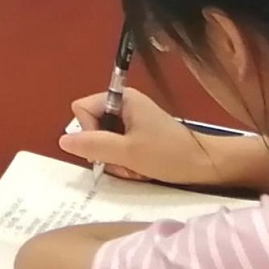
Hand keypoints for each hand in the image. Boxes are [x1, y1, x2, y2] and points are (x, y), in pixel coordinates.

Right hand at [58, 87, 268, 190]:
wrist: (205, 165)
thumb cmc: (168, 154)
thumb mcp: (127, 152)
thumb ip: (93, 145)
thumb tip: (63, 140)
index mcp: (123, 99)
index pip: (82, 109)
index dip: (88, 131)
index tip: (106, 147)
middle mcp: (125, 105)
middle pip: (93, 126)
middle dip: (104, 150)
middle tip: (124, 162)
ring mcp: (133, 120)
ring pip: (104, 141)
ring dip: (116, 159)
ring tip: (136, 167)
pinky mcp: (140, 135)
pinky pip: (119, 147)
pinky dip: (126, 162)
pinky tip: (141, 169)